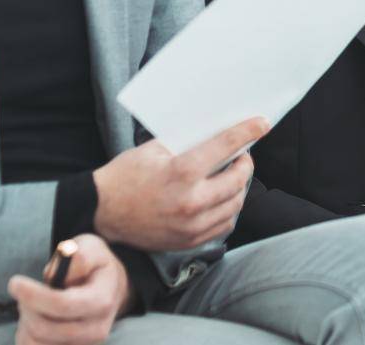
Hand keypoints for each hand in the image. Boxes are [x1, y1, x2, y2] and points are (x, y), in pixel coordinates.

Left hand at [8, 234, 129, 344]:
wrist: (109, 290)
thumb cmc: (94, 266)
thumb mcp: (91, 247)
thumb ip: (79, 256)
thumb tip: (57, 275)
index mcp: (102, 301)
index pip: (61, 305)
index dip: (33, 295)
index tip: (14, 282)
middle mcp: (95, 331)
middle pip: (43, 328)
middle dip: (26, 306)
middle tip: (25, 289)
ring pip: (34, 343)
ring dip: (25, 322)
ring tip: (33, 305)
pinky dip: (26, 334)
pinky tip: (35, 319)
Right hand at [92, 117, 267, 251]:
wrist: (102, 212)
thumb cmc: (125, 176)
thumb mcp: (153, 149)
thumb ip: (186, 142)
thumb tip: (216, 132)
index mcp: (182, 172)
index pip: (226, 147)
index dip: (247, 132)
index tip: (262, 123)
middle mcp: (191, 201)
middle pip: (238, 179)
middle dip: (245, 163)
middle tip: (241, 155)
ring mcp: (192, 225)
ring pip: (235, 204)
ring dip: (239, 188)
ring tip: (231, 176)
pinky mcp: (189, 241)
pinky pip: (223, 225)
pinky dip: (228, 209)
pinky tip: (221, 199)